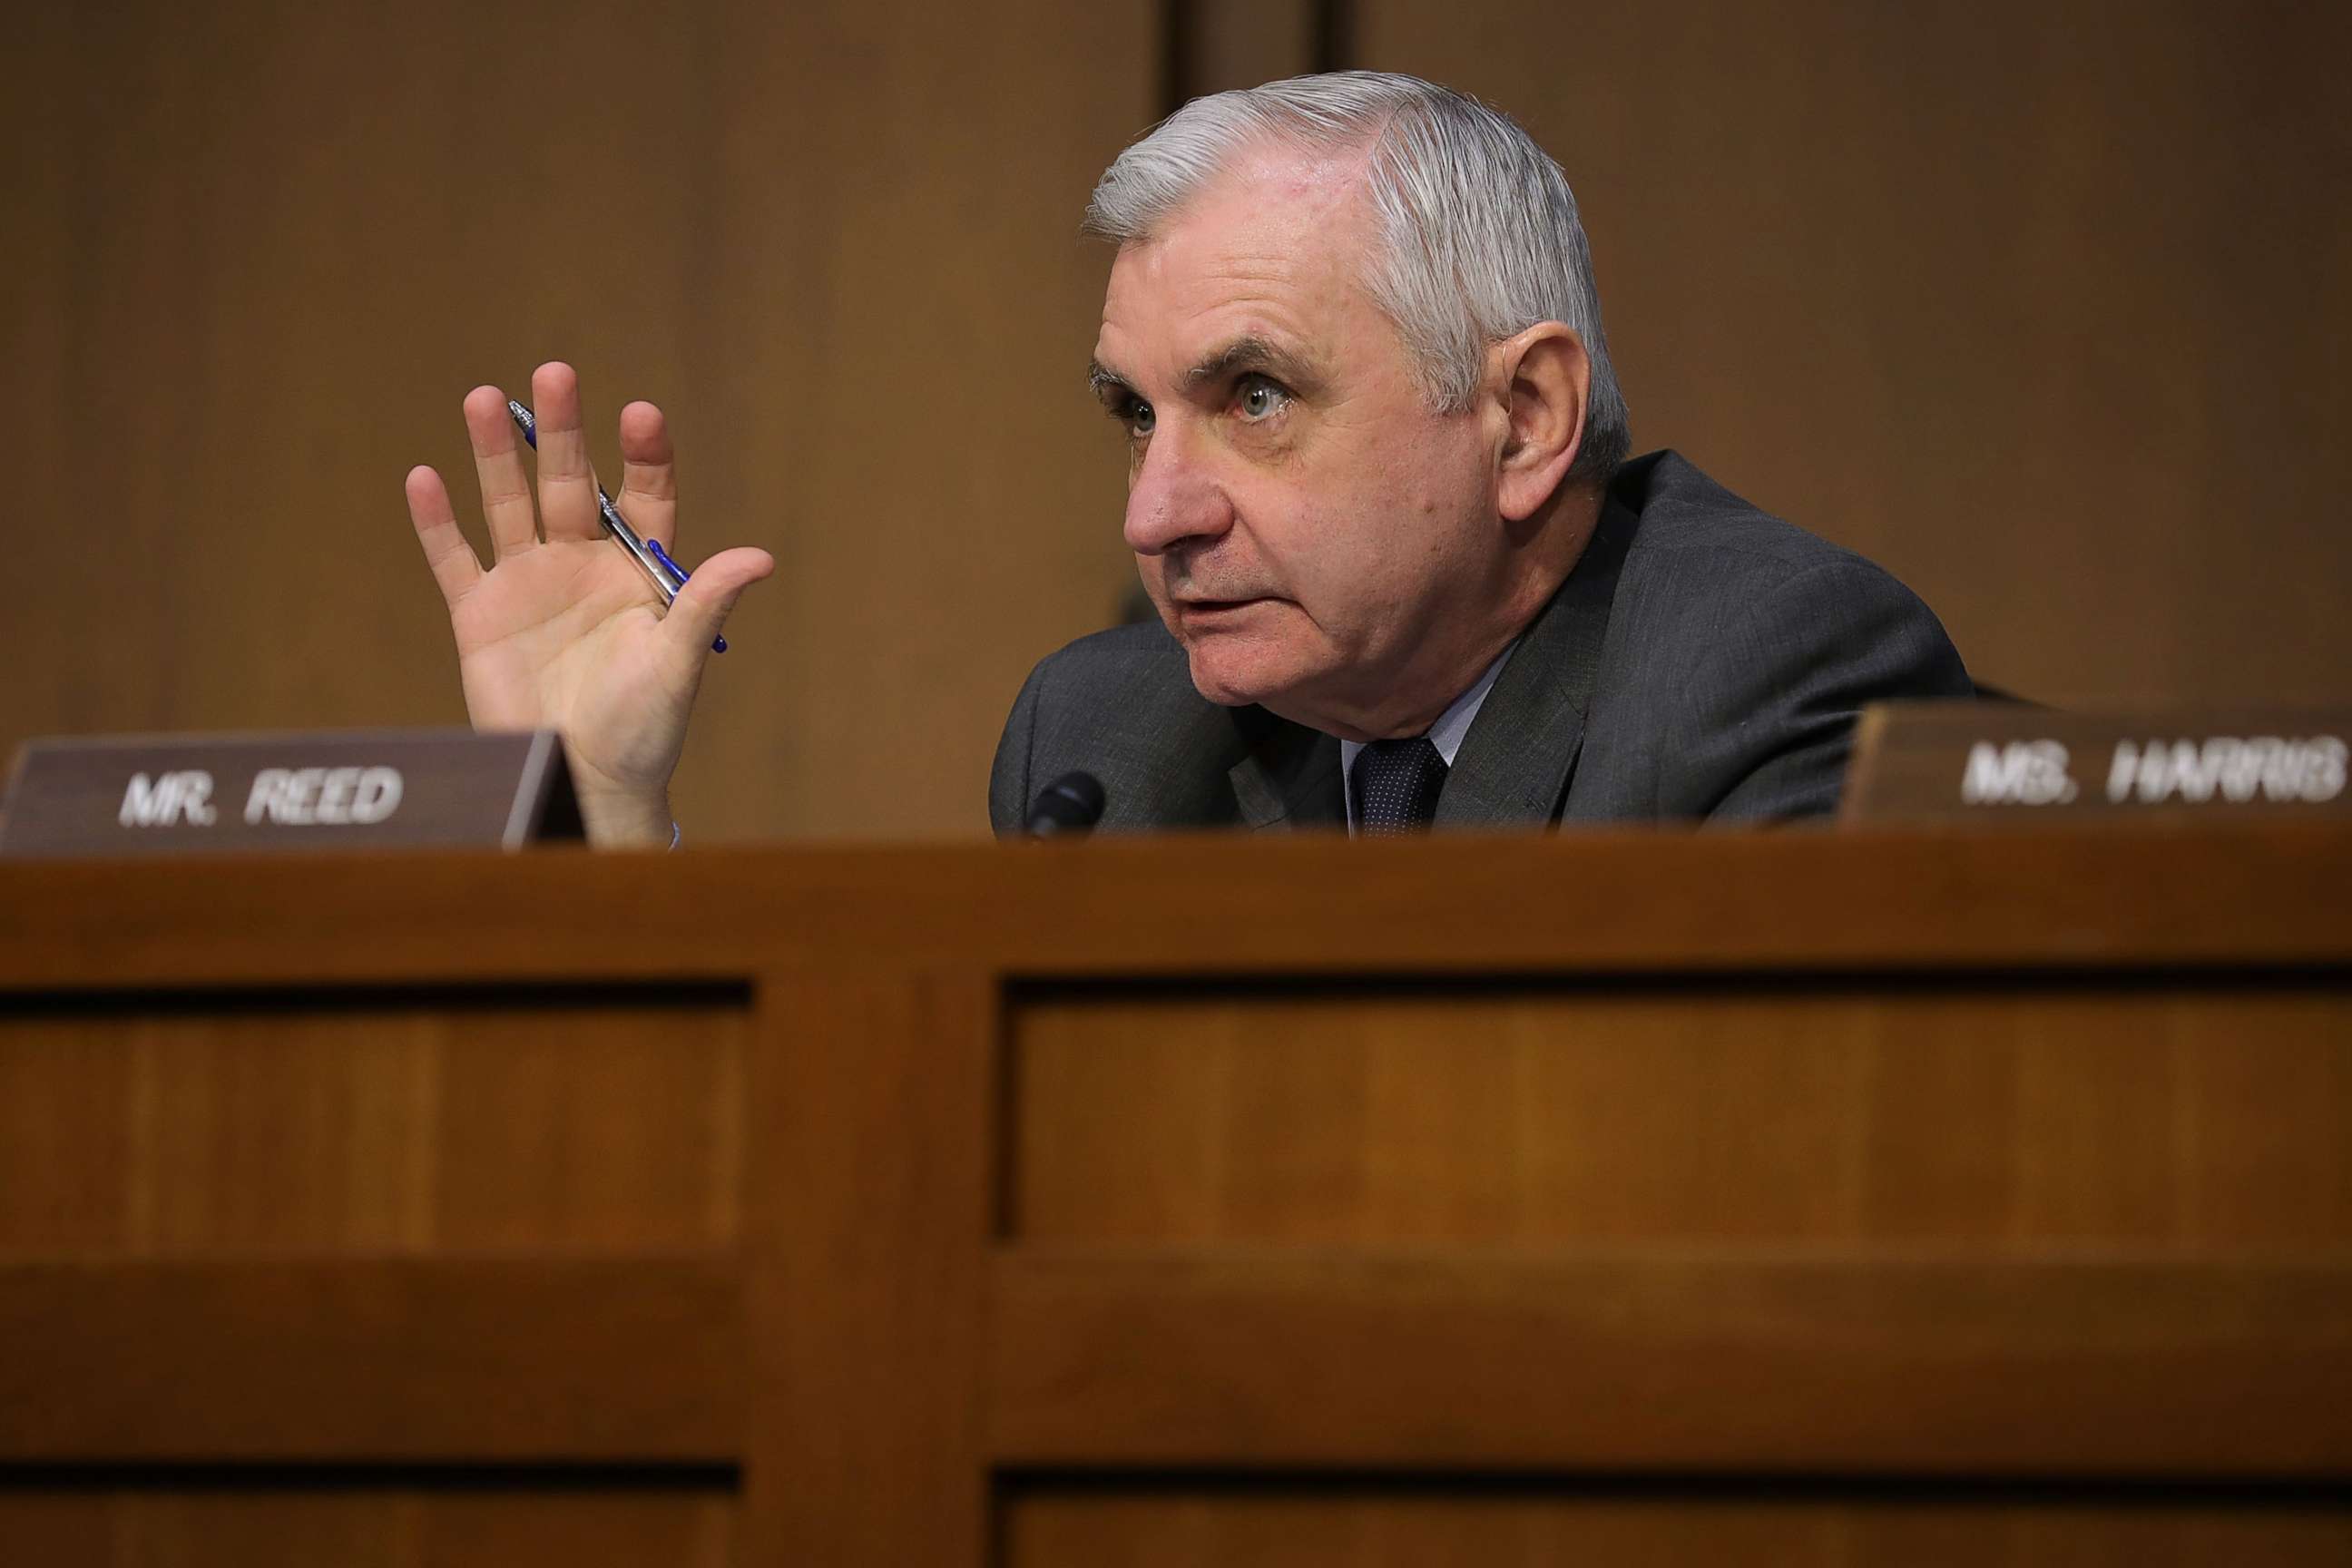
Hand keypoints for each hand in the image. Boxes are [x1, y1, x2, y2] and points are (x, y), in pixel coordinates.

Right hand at [404, 362, 771, 846]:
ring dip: (497, 453)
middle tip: (556, 373)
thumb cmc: (644, 727)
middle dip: (564, 432)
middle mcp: (582, 565)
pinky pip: (455, 558)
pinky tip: (424, 476)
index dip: (644, 455)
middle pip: (571, 484)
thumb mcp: (678, 662)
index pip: (644, 497)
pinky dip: (438, 522)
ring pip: (509, 503)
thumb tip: (760, 558)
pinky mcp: (481, 614)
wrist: (586, 778)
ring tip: (485, 397)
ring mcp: (529, 585)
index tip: (642, 415)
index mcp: (637, 571)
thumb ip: (705, 602)